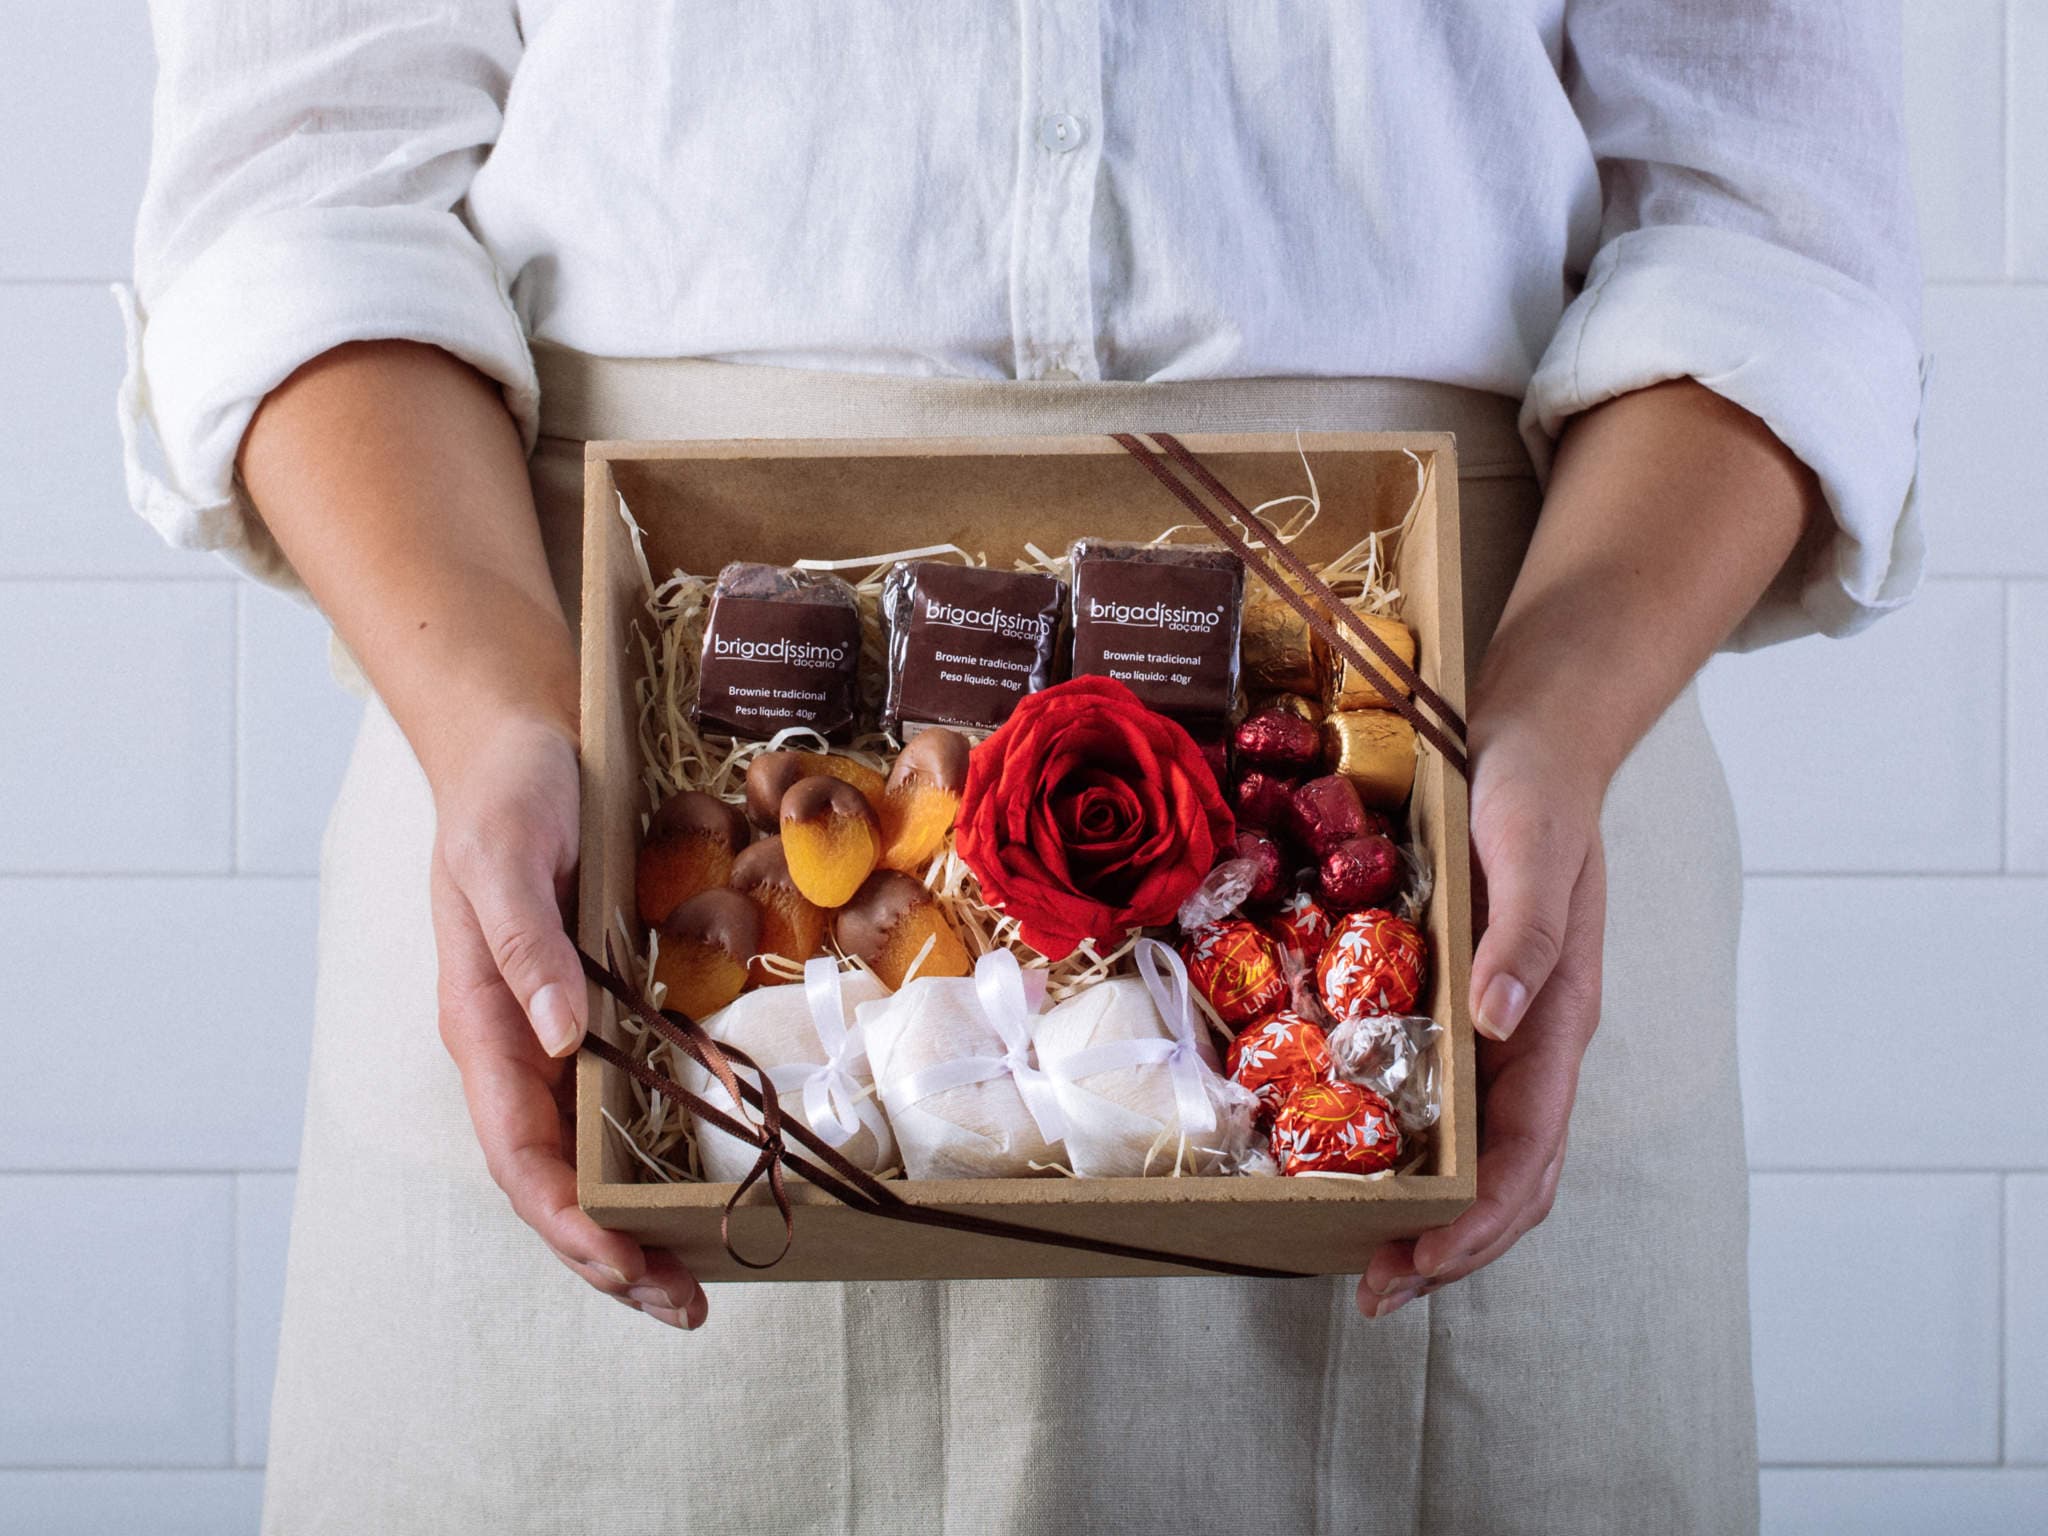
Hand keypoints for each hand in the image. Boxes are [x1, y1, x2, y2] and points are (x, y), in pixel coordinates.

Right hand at [430, 712, 708, 1328]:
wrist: (518, 742)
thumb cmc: (506, 797)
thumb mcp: (507, 858)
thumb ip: (525, 947)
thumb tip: (555, 1038)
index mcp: (482, 1023)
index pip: (516, 1151)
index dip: (565, 1220)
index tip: (622, 1266)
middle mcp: (516, 1045)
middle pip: (551, 1180)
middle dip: (609, 1254)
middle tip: (685, 1307)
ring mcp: (551, 1035)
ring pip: (582, 1159)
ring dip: (631, 1227)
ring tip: (693, 1283)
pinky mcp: (589, 1013)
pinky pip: (612, 1108)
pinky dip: (646, 1163)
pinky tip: (692, 1190)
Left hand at [1357, 730, 1606, 1318]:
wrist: (1533, 734)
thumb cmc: (1536, 792)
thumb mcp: (1531, 851)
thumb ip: (1524, 934)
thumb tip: (1502, 1020)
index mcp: (1558, 1021)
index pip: (1530, 1151)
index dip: (1481, 1222)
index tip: (1424, 1264)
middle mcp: (1528, 1039)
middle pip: (1502, 1174)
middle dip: (1446, 1244)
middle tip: (1374, 1289)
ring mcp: (1495, 1026)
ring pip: (1470, 1146)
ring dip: (1424, 1208)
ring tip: (1357, 1251)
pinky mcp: (1457, 1001)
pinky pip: (1434, 1090)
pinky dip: (1402, 1140)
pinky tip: (1349, 1157)